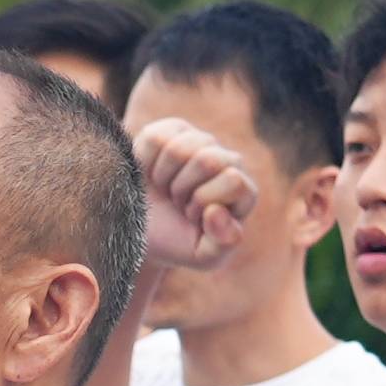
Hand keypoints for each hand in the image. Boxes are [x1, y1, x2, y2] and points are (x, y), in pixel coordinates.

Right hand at [132, 117, 259, 277]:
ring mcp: (200, 141)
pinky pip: (156, 138)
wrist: (141, 232)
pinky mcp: (171, 129)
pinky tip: (151, 174)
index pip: (234, 181)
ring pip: (179, 149)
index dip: (205, 203)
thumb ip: (223, 242)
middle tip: (178, 205)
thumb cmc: (178, 243)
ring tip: (166, 190)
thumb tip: (216, 211)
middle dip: (183, 191)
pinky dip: (146, 163)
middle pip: (207, 161)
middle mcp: (227, 160)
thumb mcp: (204, 256)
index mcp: (243, 190)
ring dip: (165, 178)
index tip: (193, 218)